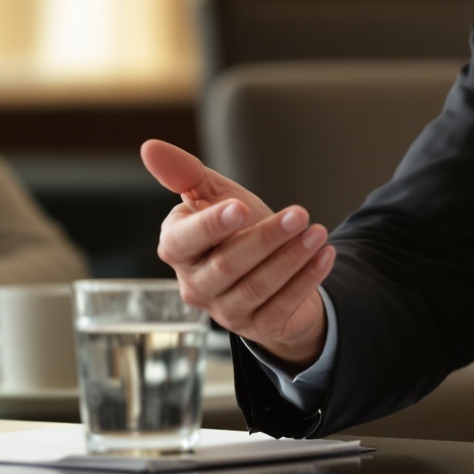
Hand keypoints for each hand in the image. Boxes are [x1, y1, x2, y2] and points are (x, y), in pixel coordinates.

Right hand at [141, 139, 331, 366]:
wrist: (272, 269)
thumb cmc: (237, 229)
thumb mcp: (214, 196)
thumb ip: (184, 173)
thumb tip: (149, 147)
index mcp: (177, 249)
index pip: (183, 240)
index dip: (211, 226)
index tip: (241, 207)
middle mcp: (194, 285)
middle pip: (227, 264)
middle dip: (266, 238)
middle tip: (299, 214)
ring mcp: (225, 311)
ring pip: (257, 286)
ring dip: (291, 258)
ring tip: (317, 232)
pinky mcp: (258, 326)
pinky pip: (282, 305)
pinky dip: (307, 279)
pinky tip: (325, 255)